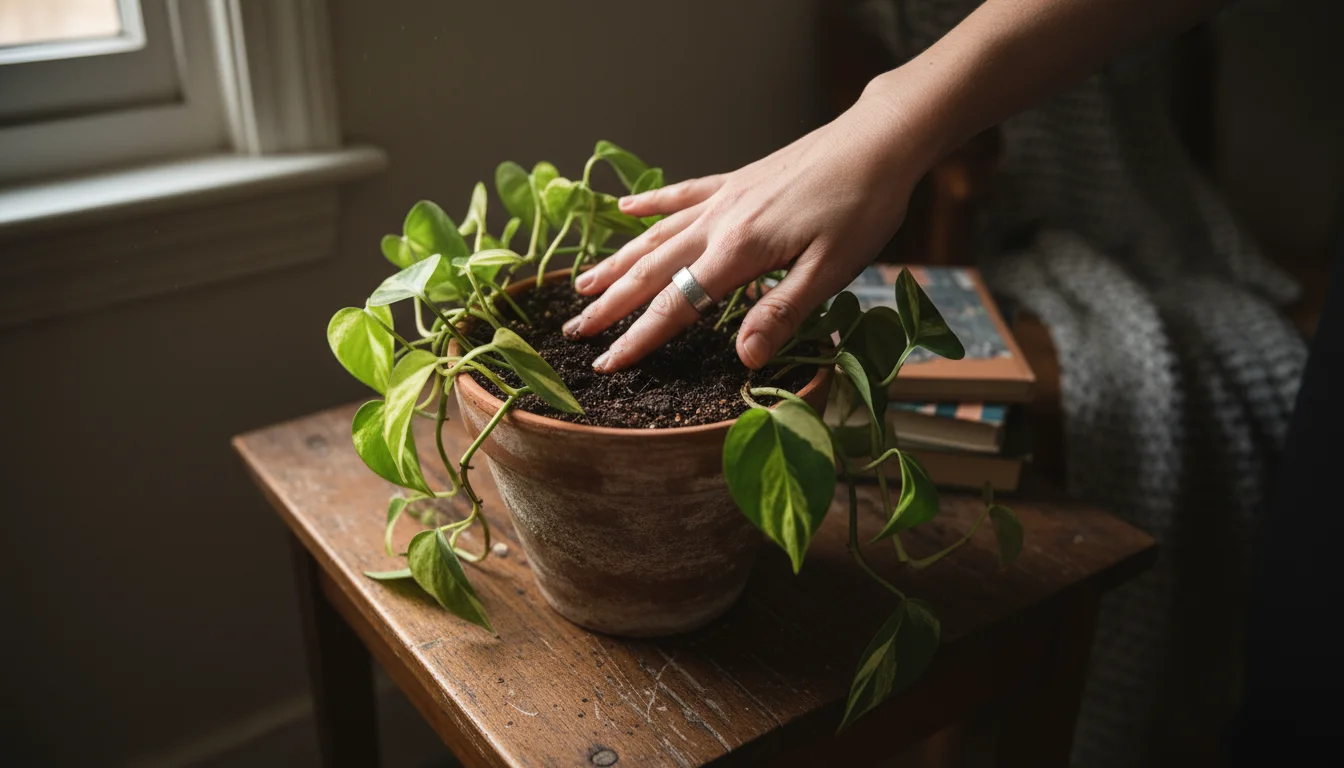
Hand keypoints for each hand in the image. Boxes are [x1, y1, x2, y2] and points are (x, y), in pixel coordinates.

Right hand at [561, 72, 937, 372]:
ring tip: (583, 284)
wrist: (877, 141)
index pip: (676, 305)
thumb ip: (782, 313)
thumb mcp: (831, 270)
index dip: (639, 338)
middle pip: (652, 271)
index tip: (606, 364)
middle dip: (610, 305)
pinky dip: (650, 205)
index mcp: (739, 252)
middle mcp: (719, 223)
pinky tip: (624, 209)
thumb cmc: (863, 207)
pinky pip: (682, 194)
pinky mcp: (737, 180)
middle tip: (573, 331)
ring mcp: (724, 198)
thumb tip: (743, 358)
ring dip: (617, 261)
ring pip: (657, 235)